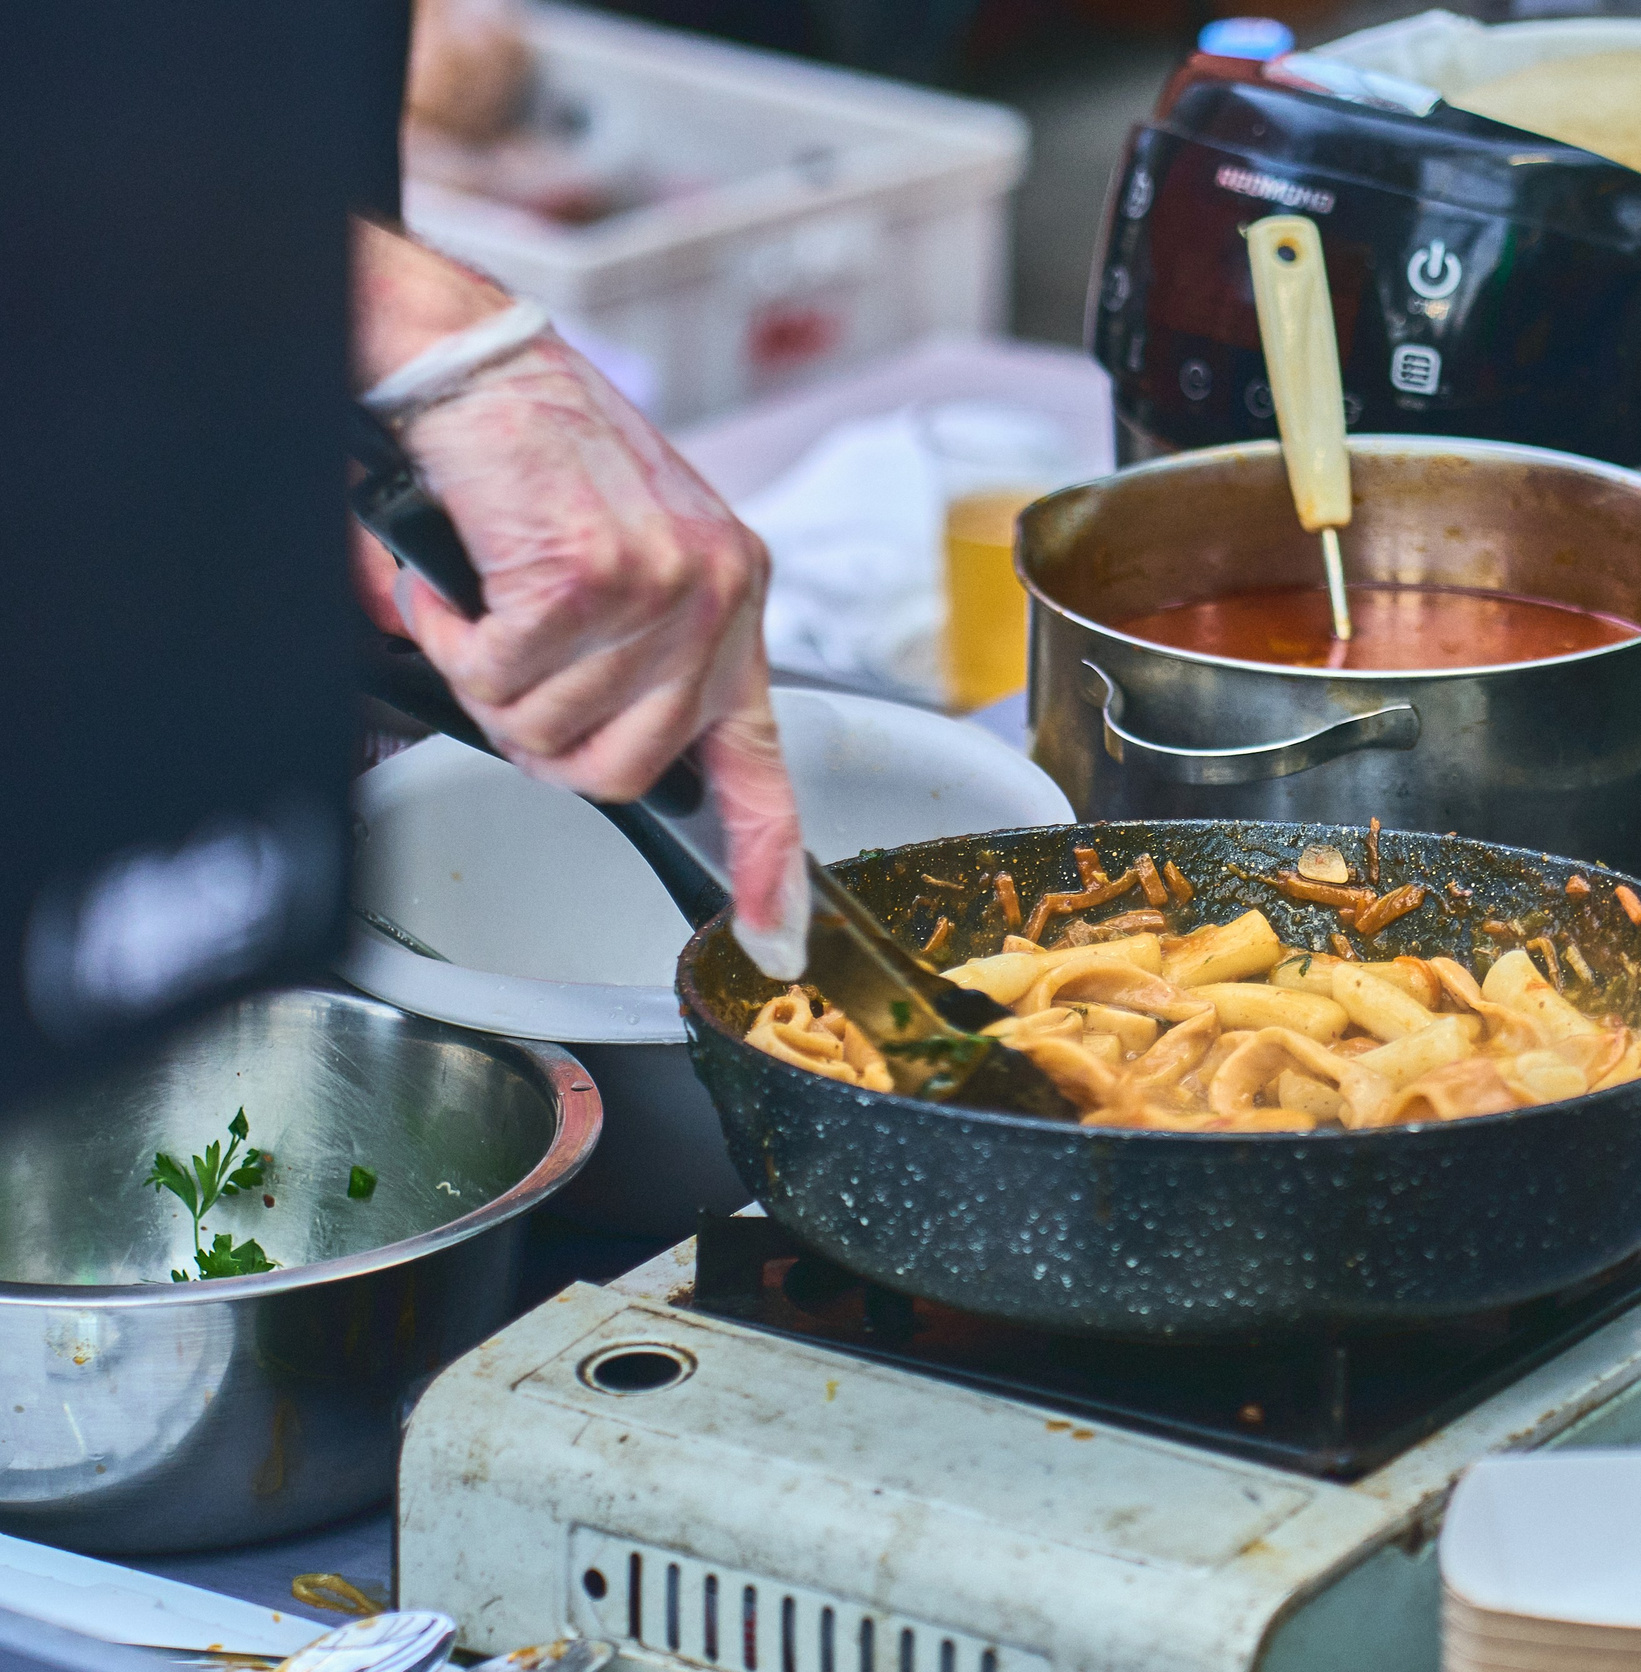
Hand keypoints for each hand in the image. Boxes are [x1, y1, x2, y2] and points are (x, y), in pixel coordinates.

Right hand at [351, 221, 809, 974]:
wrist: (469, 354)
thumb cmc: (530, 457)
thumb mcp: (620, 559)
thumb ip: (629, 662)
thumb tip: (584, 758)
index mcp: (733, 597)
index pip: (763, 758)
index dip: (769, 860)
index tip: (775, 934)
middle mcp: (716, 593)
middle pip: (623, 770)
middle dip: (542, 741)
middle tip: (504, 671)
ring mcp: (661, 583)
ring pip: (550, 730)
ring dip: (489, 680)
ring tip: (483, 602)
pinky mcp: (589, 572)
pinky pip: (499, 678)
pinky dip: (451, 636)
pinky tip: (459, 579)